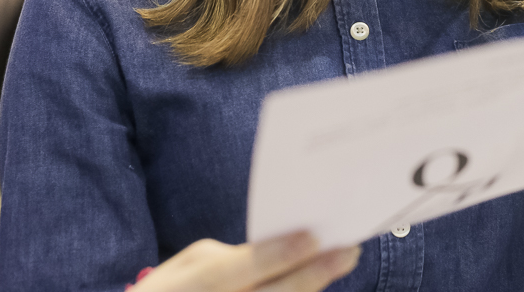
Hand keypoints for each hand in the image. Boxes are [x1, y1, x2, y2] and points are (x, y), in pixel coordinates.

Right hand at [131, 233, 358, 291]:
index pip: (233, 271)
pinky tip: (316, 285)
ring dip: (310, 289)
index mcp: (181, 288)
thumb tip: (283, 251)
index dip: (273, 255)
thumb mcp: (187, 268)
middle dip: (309, 275)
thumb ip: (231, 260)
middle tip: (347, 251)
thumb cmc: (177, 291)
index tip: (312, 237)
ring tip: (338, 265)